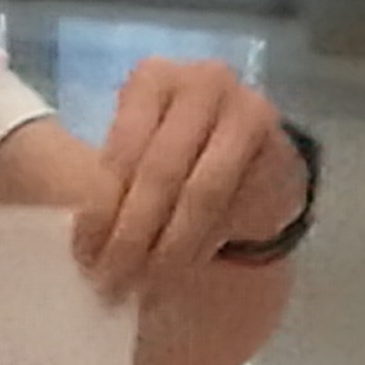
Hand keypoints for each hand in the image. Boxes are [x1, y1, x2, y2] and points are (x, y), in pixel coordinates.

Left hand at [71, 61, 298, 300]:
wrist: (246, 154)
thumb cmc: (170, 154)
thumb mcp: (131, 154)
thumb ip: (104, 185)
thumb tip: (83, 247)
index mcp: (153, 77)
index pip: (121, 151)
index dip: (101, 209)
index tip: (84, 257)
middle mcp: (205, 83)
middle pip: (162, 173)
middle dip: (133, 236)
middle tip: (111, 284)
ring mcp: (249, 113)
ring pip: (203, 195)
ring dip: (170, 249)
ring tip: (143, 287)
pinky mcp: (281, 152)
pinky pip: (238, 211)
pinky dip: (206, 246)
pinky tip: (181, 270)